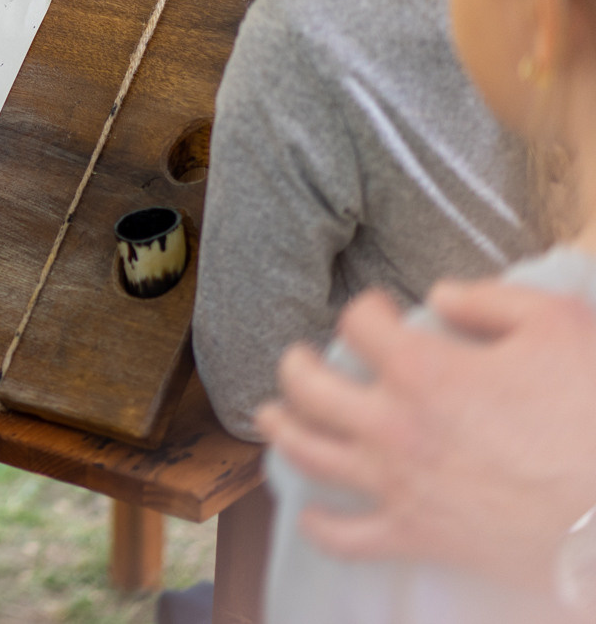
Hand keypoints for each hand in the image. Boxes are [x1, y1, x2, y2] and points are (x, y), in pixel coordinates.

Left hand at [256, 279, 595, 589]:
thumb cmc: (594, 414)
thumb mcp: (555, 326)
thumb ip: (490, 300)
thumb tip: (440, 297)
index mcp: (421, 370)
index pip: (359, 325)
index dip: (366, 310)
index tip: (379, 311)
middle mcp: (392, 425)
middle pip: (308, 387)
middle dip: (296, 365)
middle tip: (299, 358)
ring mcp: (396, 484)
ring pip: (309, 452)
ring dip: (282, 429)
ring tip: (271, 416)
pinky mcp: (415, 536)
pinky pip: (346, 537)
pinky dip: (319, 525)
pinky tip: (308, 514)